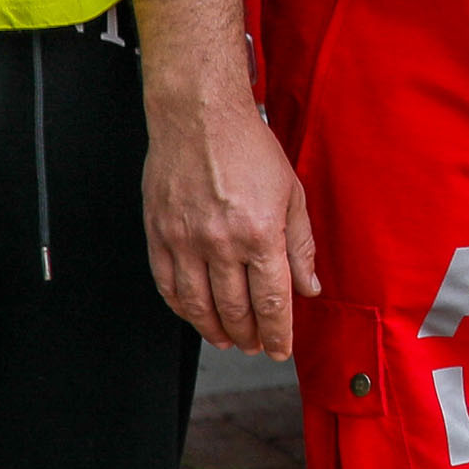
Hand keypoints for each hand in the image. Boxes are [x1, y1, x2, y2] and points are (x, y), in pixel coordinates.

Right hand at [143, 86, 317, 357]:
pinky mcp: (158, 234)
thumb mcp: (292, 194)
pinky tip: (194, 314)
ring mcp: (185, 241)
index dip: (277, 334)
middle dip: (248, 336)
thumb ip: (301, 246)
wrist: (199, 118)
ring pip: (198, 305)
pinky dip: (181, 308)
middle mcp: (221, 242)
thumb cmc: (248, 148)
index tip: (279, 350)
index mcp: (260, 234)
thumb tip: (309, 287)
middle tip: (255, 346)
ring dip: (215, 330)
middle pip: (235, 310)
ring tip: (227, 340)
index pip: (271, 302)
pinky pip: (167, 285)